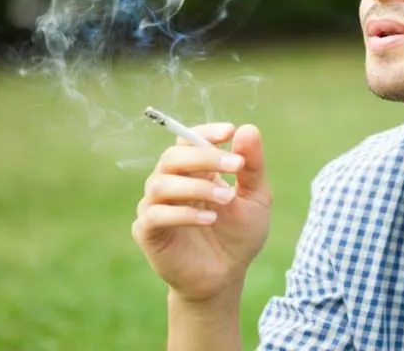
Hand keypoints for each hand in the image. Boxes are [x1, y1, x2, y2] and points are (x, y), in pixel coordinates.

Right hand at [132, 122, 271, 303]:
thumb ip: (252, 166)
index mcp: (194, 170)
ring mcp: (154, 206)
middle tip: (236, 165)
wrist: (227, 276)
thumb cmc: (239, 234)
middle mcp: (169, 182)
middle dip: (205, 156)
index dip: (205, 132)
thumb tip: (248, 129)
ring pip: (162, 183)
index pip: (188, 139)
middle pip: (173, 156)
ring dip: (197, 186)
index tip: (230, 132)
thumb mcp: (256, 198)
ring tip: (228, 198)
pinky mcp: (147, 231)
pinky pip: (155, 214)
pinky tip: (210, 219)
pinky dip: (183, 213)